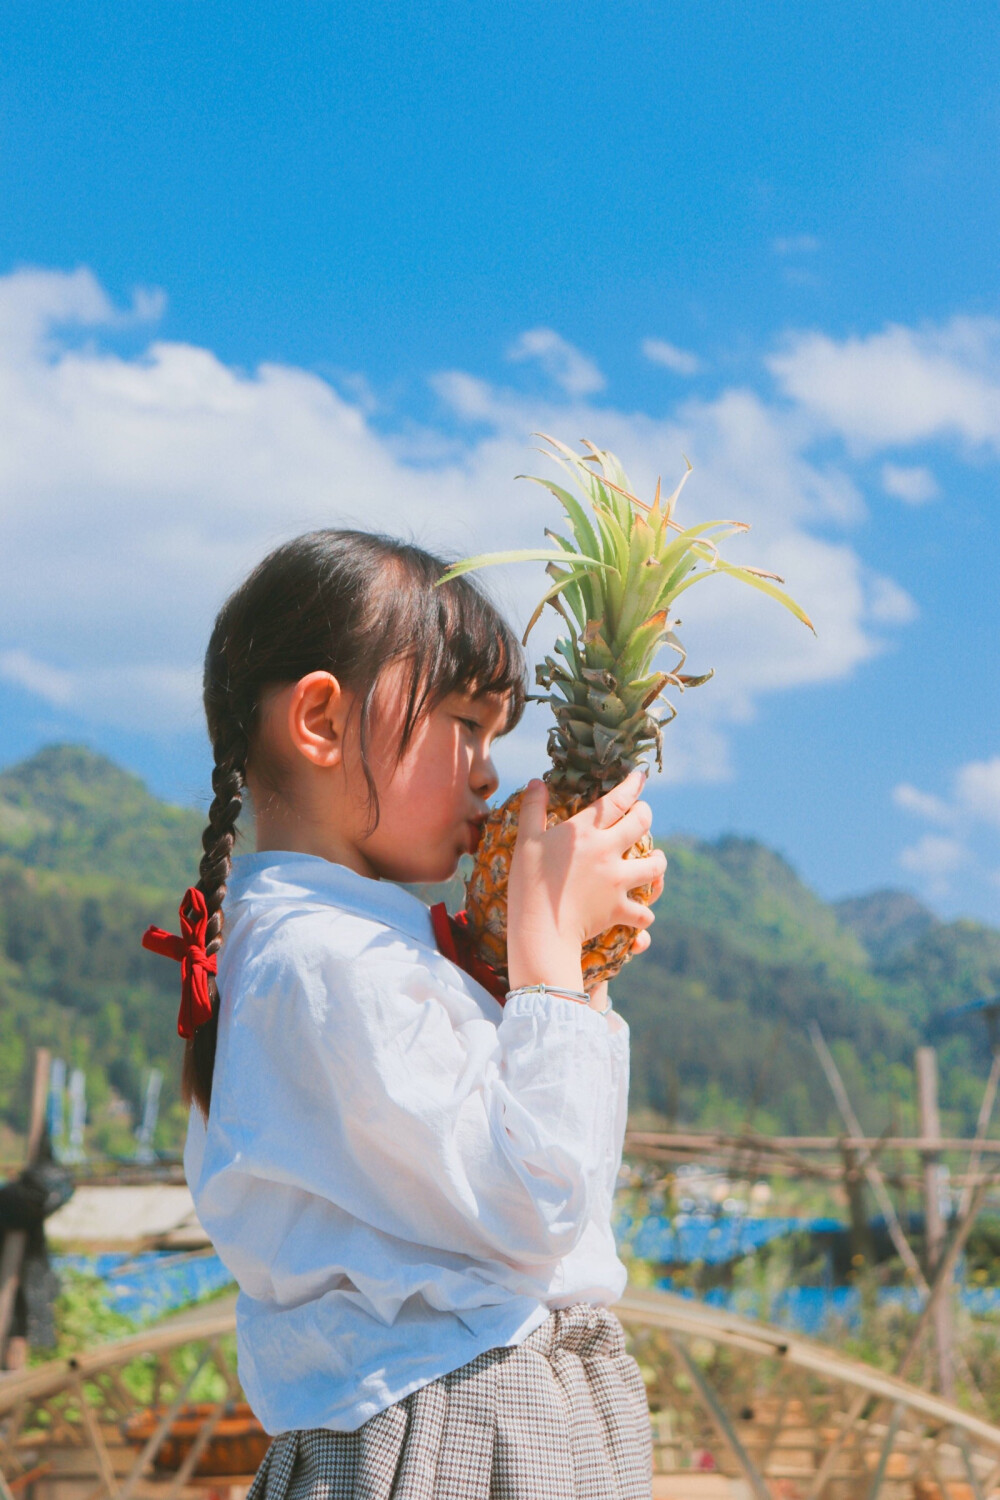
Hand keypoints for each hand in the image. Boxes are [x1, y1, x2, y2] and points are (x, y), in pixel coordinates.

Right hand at [506, 770, 667, 990]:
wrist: (540, 928)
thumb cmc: (528, 883)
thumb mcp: (525, 841)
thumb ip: (533, 809)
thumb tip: (536, 782)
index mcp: (584, 832)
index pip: (616, 800)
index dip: (632, 785)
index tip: (641, 776)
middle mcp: (607, 851)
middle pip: (641, 823)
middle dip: (645, 813)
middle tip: (643, 812)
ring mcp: (617, 881)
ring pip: (654, 865)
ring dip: (658, 861)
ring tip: (656, 859)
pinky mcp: (619, 908)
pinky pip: (643, 912)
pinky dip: (644, 913)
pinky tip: (643, 911)